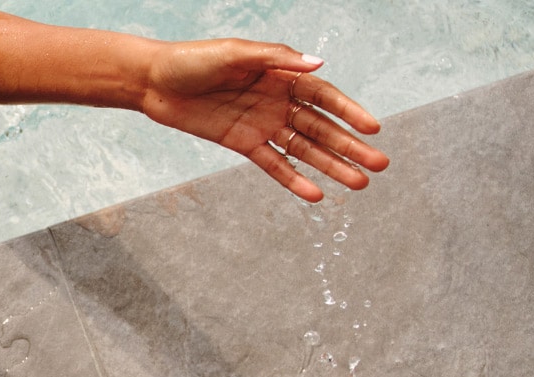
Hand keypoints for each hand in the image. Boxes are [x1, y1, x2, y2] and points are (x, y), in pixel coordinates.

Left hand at [138, 39, 390, 201]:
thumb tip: (318, 63)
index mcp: (280, 75)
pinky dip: (293, 179)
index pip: (324, 96)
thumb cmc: (193, 59)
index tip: (374, 128)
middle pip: (321, 126)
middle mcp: (277, 100)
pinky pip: (273, 164)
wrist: (153, 82)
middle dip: (350, 145)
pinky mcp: (242, 143)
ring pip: (303, 149)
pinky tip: (316, 194)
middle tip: (380, 165)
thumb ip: (276, 59)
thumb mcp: (235, 53)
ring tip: (359, 183)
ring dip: (331, 165)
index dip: (349, 111)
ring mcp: (261, 123)